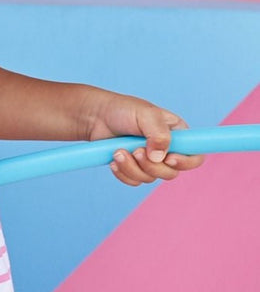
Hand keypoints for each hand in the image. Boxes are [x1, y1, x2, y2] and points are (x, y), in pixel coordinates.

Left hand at [85, 93, 205, 186]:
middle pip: (170, 173)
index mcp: (177, 135)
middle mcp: (167, 150)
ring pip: (149, 178)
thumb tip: (160, 158)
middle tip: (135, 151)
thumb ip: (158, 134)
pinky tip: (114, 159)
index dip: (186, 163)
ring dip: (132, 167)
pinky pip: (134, 181)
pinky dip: (123, 172)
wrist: (97, 117)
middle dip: (150, 166)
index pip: (195, 156)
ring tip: (118, 151)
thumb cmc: (124, 110)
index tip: (169, 159)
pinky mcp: (133, 169)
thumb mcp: (146, 115)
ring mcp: (150, 161)